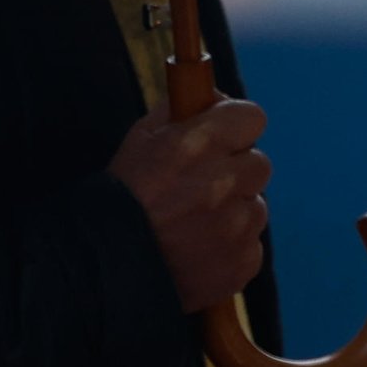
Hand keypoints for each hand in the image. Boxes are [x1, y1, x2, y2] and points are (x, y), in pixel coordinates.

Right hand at [108, 99, 270, 313]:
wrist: (107, 267)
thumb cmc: (123, 197)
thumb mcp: (142, 138)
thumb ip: (180, 110)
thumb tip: (216, 98)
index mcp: (199, 144)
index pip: (252, 117)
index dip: (237, 127)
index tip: (226, 138)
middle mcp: (223, 182)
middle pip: (259, 163)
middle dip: (236, 170)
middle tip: (206, 184)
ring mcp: (236, 226)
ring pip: (256, 206)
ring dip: (234, 210)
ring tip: (197, 222)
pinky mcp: (242, 262)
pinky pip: (251, 244)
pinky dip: (232, 246)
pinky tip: (201, 249)